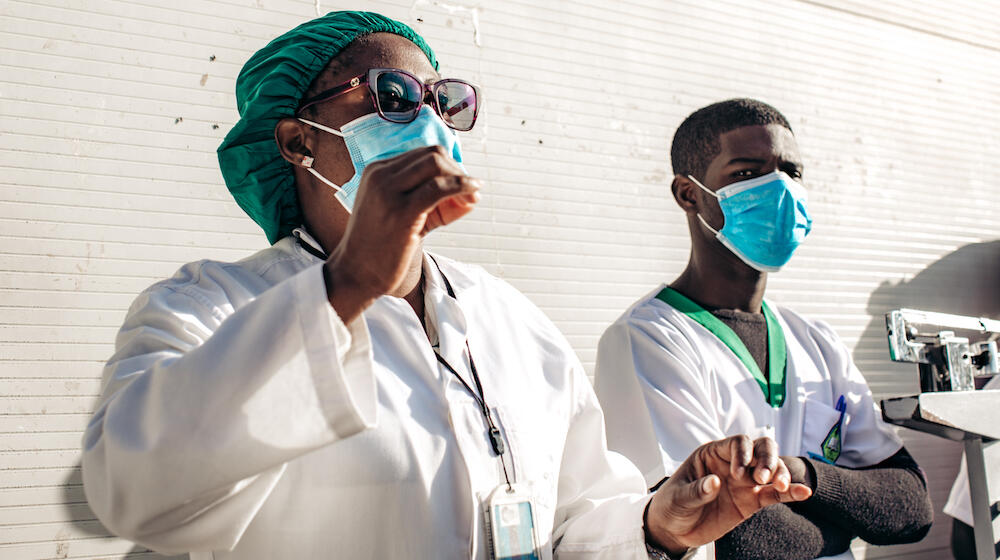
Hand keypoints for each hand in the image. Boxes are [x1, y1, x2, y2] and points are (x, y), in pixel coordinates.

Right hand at [324, 146, 480, 320]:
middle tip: (470, 192)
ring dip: (462, 178)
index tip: (461, 188)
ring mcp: (389, 192)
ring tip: (471, 198)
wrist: (357, 273)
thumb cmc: (381, 246)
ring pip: (436, 165)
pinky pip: (438, 188)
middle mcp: (381, 175)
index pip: (423, 155)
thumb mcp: (403, 213)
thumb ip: (434, 200)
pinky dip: (461, 187)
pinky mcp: (401, 212)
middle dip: (457, 169)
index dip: (449, 168)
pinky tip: (472, 197)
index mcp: (378, 171)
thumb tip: (474, 192)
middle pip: (433, 154)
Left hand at [645, 435, 812, 554]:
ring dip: (780, 473)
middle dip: (767, 459)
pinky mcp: (752, 500)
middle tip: (764, 478)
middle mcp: (733, 463)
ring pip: (771, 469)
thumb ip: (696, 490)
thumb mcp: (678, 498)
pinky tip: (804, 492)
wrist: (675, 530)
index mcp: (712, 454)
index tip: (739, 474)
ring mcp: (745, 481)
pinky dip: (790, 492)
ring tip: (779, 486)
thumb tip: (714, 482)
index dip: (743, 454)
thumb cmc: (672, 506)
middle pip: (760, 449)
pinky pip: (775, 494)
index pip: (737, 444)